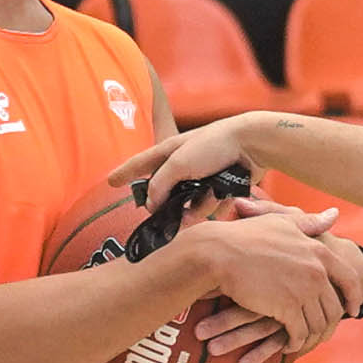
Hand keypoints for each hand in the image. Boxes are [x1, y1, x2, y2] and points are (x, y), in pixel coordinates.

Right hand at [119, 117, 269, 202]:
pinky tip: (224, 196)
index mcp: (170, 152)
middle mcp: (185, 163)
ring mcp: (203, 175)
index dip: (124, 172)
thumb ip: (160, 184)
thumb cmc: (214, 145)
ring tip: (210, 197)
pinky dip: (216, 203)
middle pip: (167, 192)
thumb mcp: (179, 163)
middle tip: (172, 217)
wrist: (252, 144)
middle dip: (171, 205)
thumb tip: (150, 204)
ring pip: (190, 203)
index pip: (140, 163)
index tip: (110, 181)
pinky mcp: (221, 185)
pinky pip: (210, 204)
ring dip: (197, 206)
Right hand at [178, 207, 362, 344]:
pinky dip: (296, 342)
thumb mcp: (282, 222)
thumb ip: (310, 223)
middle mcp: (316, 271)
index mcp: (319, 250)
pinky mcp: (287, 308)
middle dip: (330, 322)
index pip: (349, 277)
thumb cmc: (247, 235)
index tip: (352, 309)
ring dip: (312, 336)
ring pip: (318, 322)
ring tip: (302, 340)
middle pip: (334, 305)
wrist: (219, 253)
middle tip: (322, 332)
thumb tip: (335, 215)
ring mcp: (303, 290)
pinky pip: (300, 333)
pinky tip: (288, 345)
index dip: (353, 296)